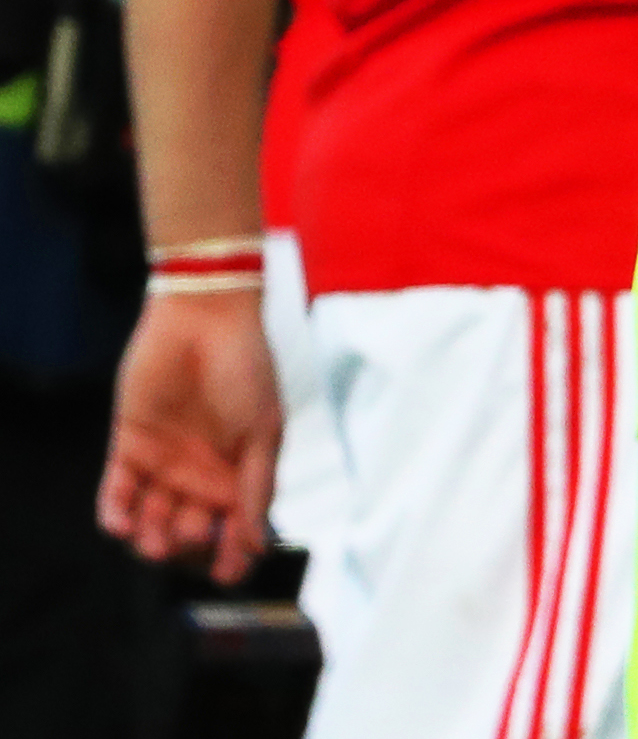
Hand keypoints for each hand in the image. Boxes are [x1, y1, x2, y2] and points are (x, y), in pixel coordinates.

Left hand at [98, 289, 283, 581]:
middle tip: (192, 532)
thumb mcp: (264, 430)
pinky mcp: (128, 448)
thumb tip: (260, 544)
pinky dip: (114, 514)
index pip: (234, 531)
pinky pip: (114, 494)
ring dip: (150, 539)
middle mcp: (199, 476)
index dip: (231, 557)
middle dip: (188, 547)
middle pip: (188, 534)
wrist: (205, 320)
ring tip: (156, 536)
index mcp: (237, 474)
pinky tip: (121, 524)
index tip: (227, 574)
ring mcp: (162, 464)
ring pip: (149, 522)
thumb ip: (257, 487)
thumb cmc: (246, 370)